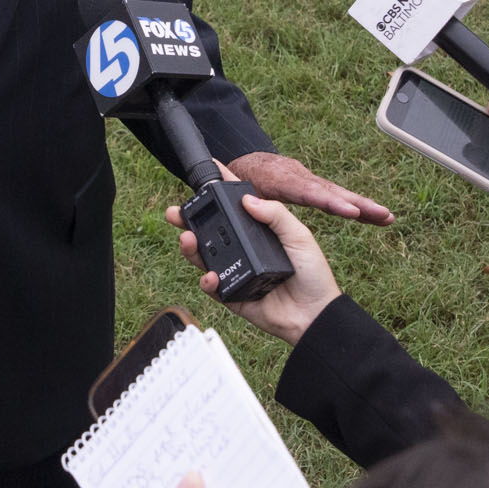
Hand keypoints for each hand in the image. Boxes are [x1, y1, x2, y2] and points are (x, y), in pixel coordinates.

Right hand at [169, 193, 341, 344]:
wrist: (314, 315)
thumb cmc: (313, 275)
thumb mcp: (299, 236)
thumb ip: (276, 215)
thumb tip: (247, 199)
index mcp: (259, 232)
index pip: (236, 206)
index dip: (221, 189)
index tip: (206, 172)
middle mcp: (244, 249)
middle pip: (211, 230)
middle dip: (189, 220)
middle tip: (174, 212)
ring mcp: (236, 271)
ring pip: (204, 256)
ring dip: (191, 248)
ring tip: (187, 239)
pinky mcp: (232, 295)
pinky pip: (212, 287)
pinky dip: (207, 281)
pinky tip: (211, 276)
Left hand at [222, 151, 392, 225]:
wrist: (248, 159)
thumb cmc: (240, 173)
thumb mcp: (231, 180)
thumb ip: (228, 188)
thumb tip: (230, 189)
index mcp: (281, 178)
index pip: (307, 191)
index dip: (328, 200)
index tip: (348, 211)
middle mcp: (300, 178)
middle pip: (332, 191)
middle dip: (357, 204)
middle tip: (381, 214)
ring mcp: (310, 182)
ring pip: (339, 193)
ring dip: (364, 206)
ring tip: (387, 217)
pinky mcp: (315, 187)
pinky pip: (339, 197)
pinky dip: (359, 207)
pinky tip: (379, 218)